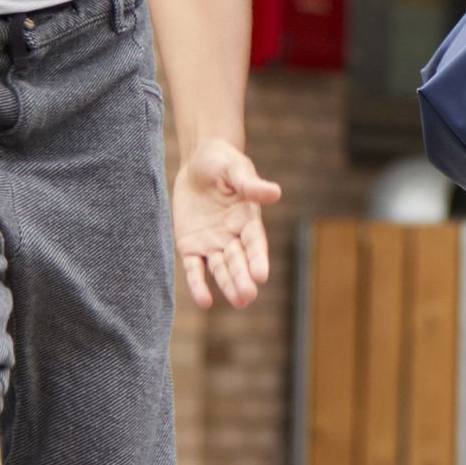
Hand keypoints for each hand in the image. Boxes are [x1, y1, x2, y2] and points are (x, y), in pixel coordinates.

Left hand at [172, 137, 282, 309]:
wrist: (198, 162)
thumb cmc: (222, 162)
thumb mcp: (236, 169)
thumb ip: (251, 184)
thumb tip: (275, 193)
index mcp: (248, 219)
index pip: (254, 242)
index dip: (257, 259)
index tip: (261, 276)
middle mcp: (233, 236)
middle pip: (238, 260)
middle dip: (242, 278)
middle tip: (247, 296)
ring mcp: (212, 243)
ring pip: (221, 268)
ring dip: (228, 285)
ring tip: (237, 302)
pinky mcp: (190, 245)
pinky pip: (195, 268)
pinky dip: (198, 284)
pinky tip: (204, 301)